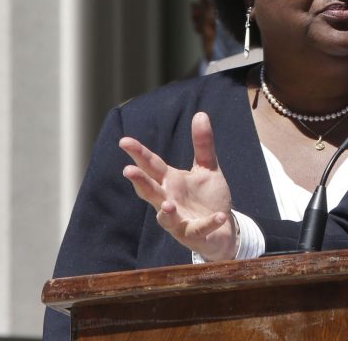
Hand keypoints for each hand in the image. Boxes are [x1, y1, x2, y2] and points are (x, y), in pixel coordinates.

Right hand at [120, 112, 238, 260]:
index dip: (138, 153)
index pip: (152, 165)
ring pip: (166, 217)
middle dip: (140, 182)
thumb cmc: (207, 198)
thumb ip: (203, 144)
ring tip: (167, 204)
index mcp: (170, 182)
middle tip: (128, 171)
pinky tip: (219, 216)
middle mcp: (169, 200)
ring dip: (165, 211)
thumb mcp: (207, 168)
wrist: (222, 228)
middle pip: (151, 191)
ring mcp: (179, 220)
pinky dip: (209, 223)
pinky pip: (200, 229)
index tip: (124, 141)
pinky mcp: (195, 234)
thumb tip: (201, 113)